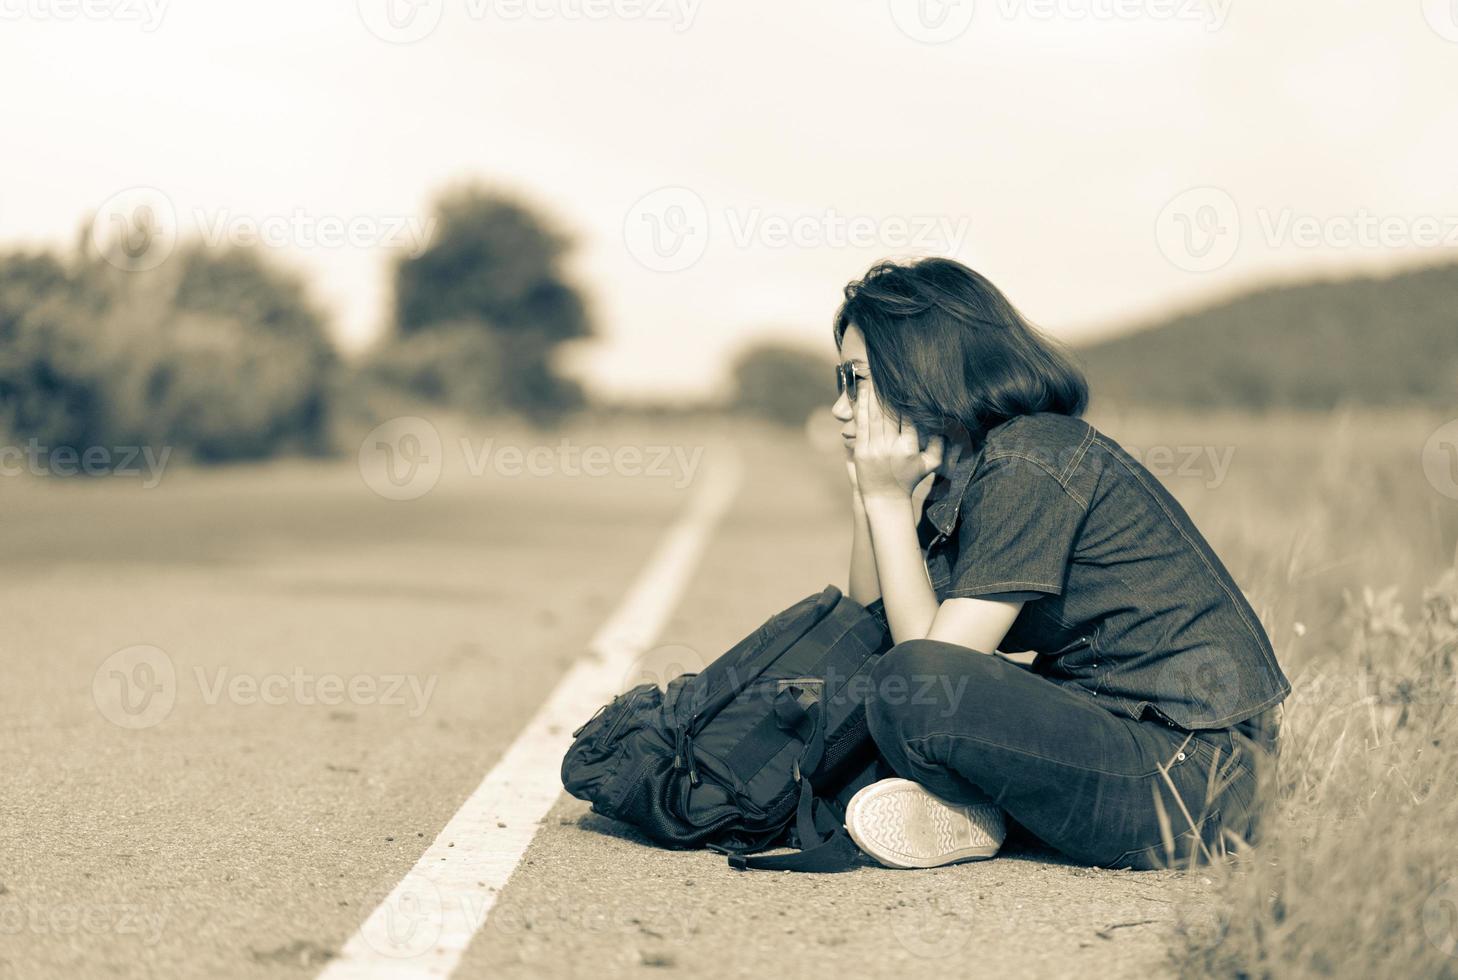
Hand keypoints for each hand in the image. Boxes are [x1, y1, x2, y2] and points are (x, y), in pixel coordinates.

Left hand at [852, 380, 943, 500]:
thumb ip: (940, 443)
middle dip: (887, 392)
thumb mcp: (931, 464)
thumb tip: (947, 423)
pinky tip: (863, 394)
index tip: (905, 383)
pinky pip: (862, 425)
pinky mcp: (861, 451)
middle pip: (889, 413)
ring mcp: (874, 449)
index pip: (908, 417)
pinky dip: (862, 408)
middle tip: (886, 373)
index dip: (906, 399)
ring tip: (873, 377)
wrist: (885, 498)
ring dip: (873, 395)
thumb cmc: (910, 479)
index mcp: (909, 448)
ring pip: (874, 415)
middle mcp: (891, 447)